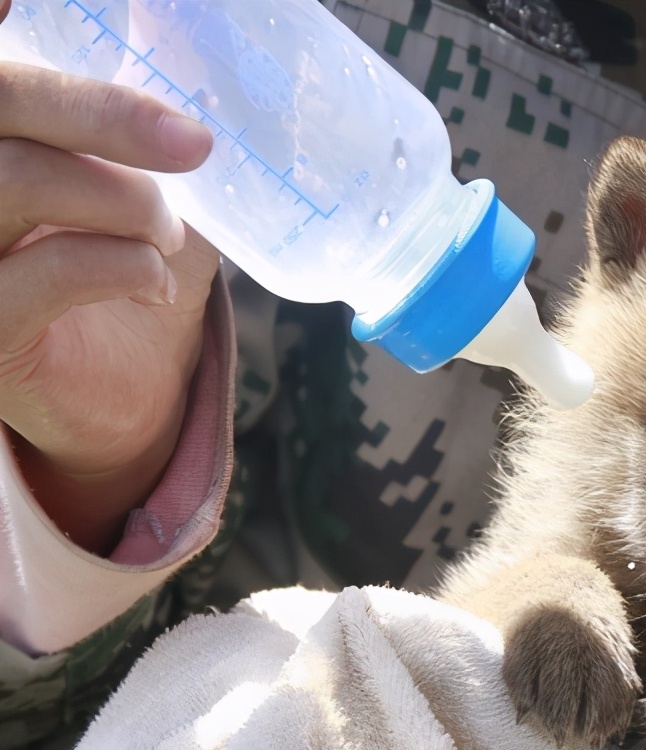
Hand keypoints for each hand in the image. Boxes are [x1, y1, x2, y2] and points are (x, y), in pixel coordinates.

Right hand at [0, 7, 217, 552]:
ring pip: (14, 182)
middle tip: (192, 145)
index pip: (7, 76)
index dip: (49, 60)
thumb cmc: (134, 266)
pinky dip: (120, 265)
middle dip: (102, 116)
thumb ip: (151, 126)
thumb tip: (181, 34)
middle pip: (0, 108)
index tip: (90, 53)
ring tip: (170, 230)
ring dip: (122, 200)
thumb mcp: (150, 182)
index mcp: (1, 136)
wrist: (133, 383)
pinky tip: (155, 280)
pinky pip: (43, 273)